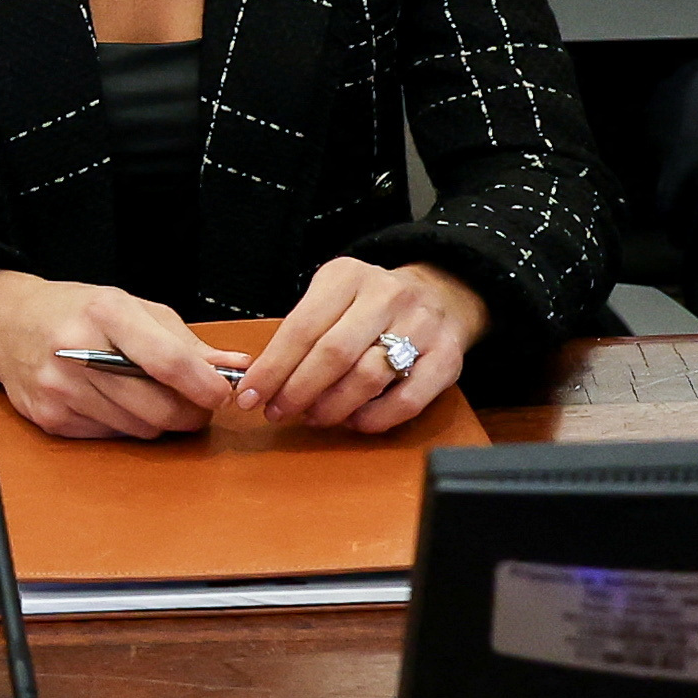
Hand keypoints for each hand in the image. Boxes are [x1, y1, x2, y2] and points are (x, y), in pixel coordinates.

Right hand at [0, 269, 224, 442]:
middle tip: (198, 403)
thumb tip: (235, 367)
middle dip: (189, 412)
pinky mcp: (51, 418)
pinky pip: (110, 437)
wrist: (9, 324)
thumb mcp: (133, 309)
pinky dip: (124, 425)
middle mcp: (77, 350)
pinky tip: (115, 402)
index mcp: (105, 312)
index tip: (223, 393)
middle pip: (157, 406)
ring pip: (138, 428)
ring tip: (152, 397)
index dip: (204, 384)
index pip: (167, 361)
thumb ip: (186, 342)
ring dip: (158, 420)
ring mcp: (60, 388)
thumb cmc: (78, 311)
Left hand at [231, 257, 485, 431]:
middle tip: (277, 412)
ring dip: (332, 407)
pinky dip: (373, 419)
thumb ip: (302, 330)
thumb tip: (262, 381)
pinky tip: (353, 421)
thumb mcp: (333, 296)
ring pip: (368, 378)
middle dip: (297, 391)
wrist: (441, 294)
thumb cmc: (370, 305)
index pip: (302, 326)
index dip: (273, 367)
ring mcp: (422, 326)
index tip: (250, 395)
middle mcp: (388, 296)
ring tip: (312, 417)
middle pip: (334, 354)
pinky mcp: (447, 359)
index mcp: (349, 276)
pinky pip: (405, 401)